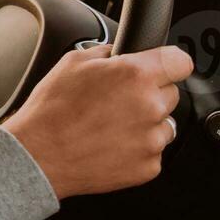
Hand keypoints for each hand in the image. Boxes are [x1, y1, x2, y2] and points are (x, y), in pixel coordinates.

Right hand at [2, 44, 193, 199]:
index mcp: (135, 75)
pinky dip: (136, 148)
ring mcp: (151, 140)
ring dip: (145, 123)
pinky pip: (152, 151)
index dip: (169, 63)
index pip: (180, 62)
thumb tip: (119, 53)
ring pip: (164, 124)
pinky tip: (110, 144)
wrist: (39, 155)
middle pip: (170, 94)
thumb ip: (106, 53)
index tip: (164, 68)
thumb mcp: (72, 62)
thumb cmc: (52, 110)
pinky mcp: (148, 167)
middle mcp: (149, 106)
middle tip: (118, 100)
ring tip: (110, 126)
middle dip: (149, 93)